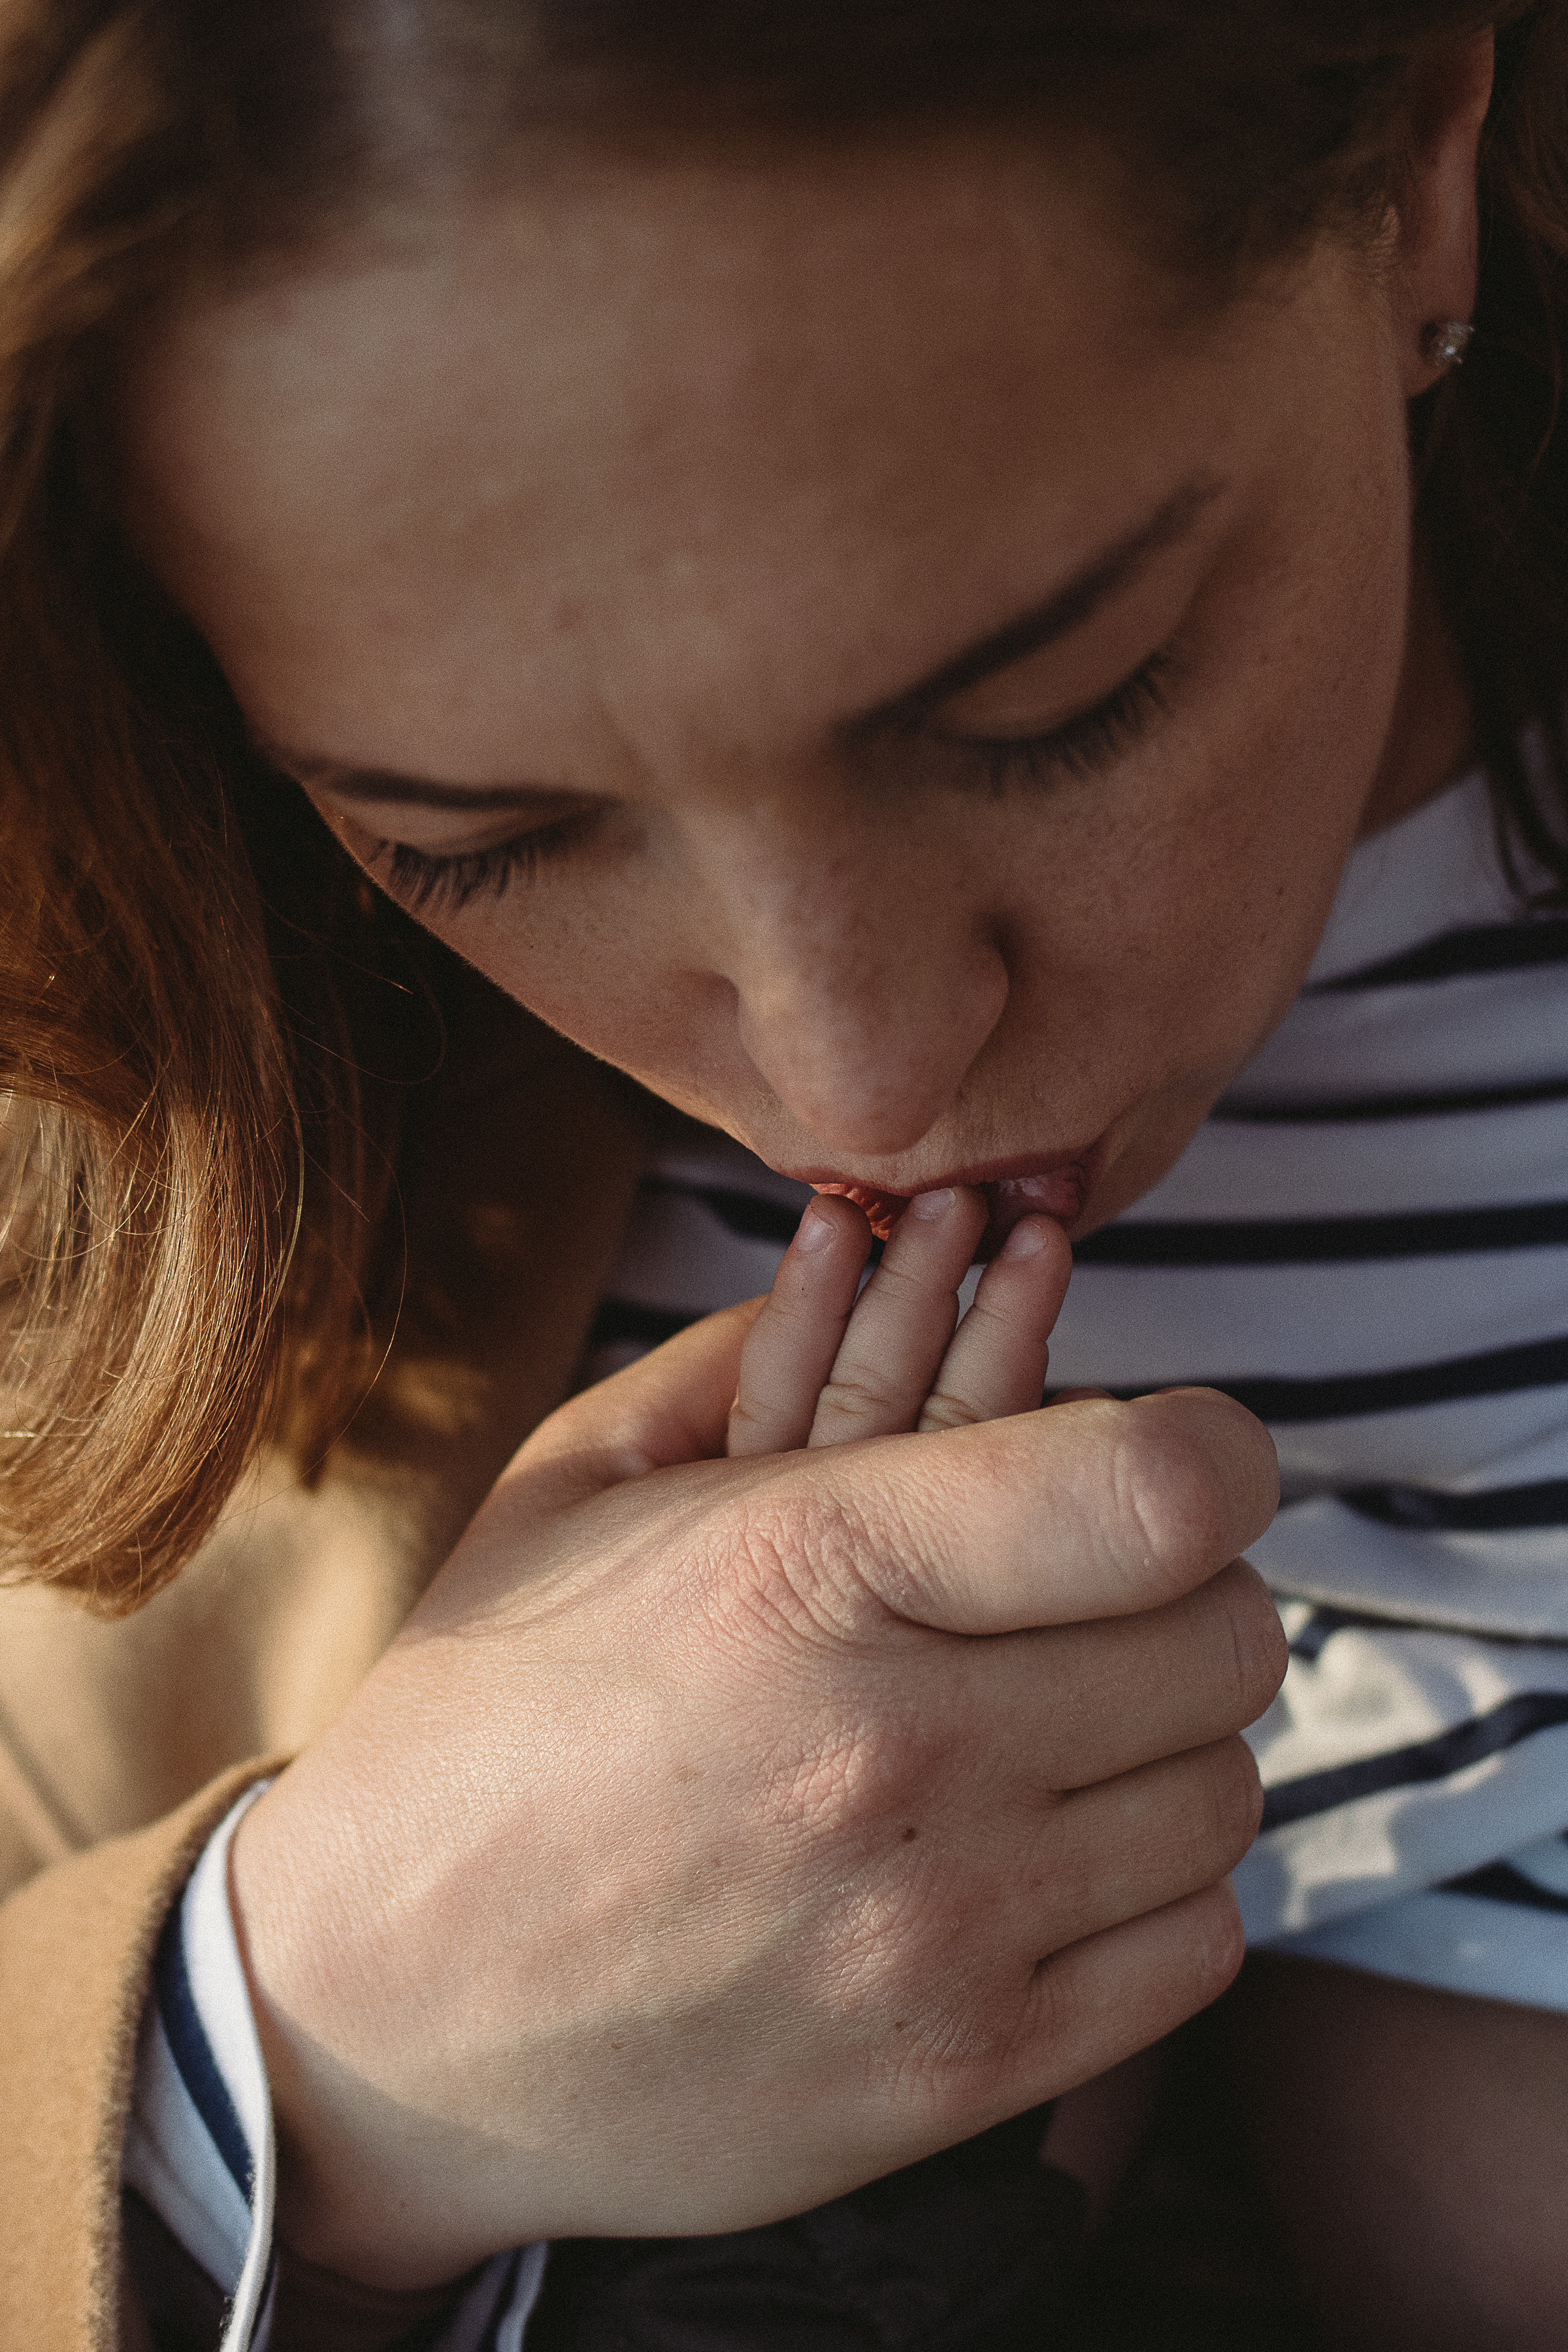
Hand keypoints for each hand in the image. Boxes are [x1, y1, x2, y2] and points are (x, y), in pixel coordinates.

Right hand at [232, 1220, 1282, 2288]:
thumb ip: (756, 1353)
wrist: (373, 2015)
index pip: (1164, 1488)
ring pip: (1227, 1793)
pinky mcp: (959, 2075)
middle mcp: (898, 1751)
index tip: (1170, 1460)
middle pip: (1230, 1639)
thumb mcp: (574, 1486)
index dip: (1210, 1452)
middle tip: (1096, 1590)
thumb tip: (931, 1262)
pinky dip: (1157, 1886)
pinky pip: (1196, 1948)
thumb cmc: (482, 1718)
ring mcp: (939, 1931)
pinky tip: (1053, 1853)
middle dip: (1187, 1589)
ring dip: (1171, 1739)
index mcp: (804, 1566)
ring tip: (1059, 1719)